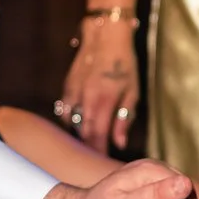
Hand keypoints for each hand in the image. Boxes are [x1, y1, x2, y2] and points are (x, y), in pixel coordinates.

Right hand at [58, 16, 139, 150]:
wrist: (104, 37)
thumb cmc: (123, 64)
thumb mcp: (132, 91)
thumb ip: (124, 119)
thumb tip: (119, 143)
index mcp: (104, 102)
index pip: (99, 136)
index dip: (100, 151)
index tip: (103, 161)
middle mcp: (86, 100)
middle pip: (84, 134)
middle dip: (90, 148)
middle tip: (96, 157)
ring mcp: (74, 94)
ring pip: (73, 124)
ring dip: (81, 136)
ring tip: (89, 144)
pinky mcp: (67, 87)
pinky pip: (65, 112)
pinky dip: (71, 122)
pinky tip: (78, 126)